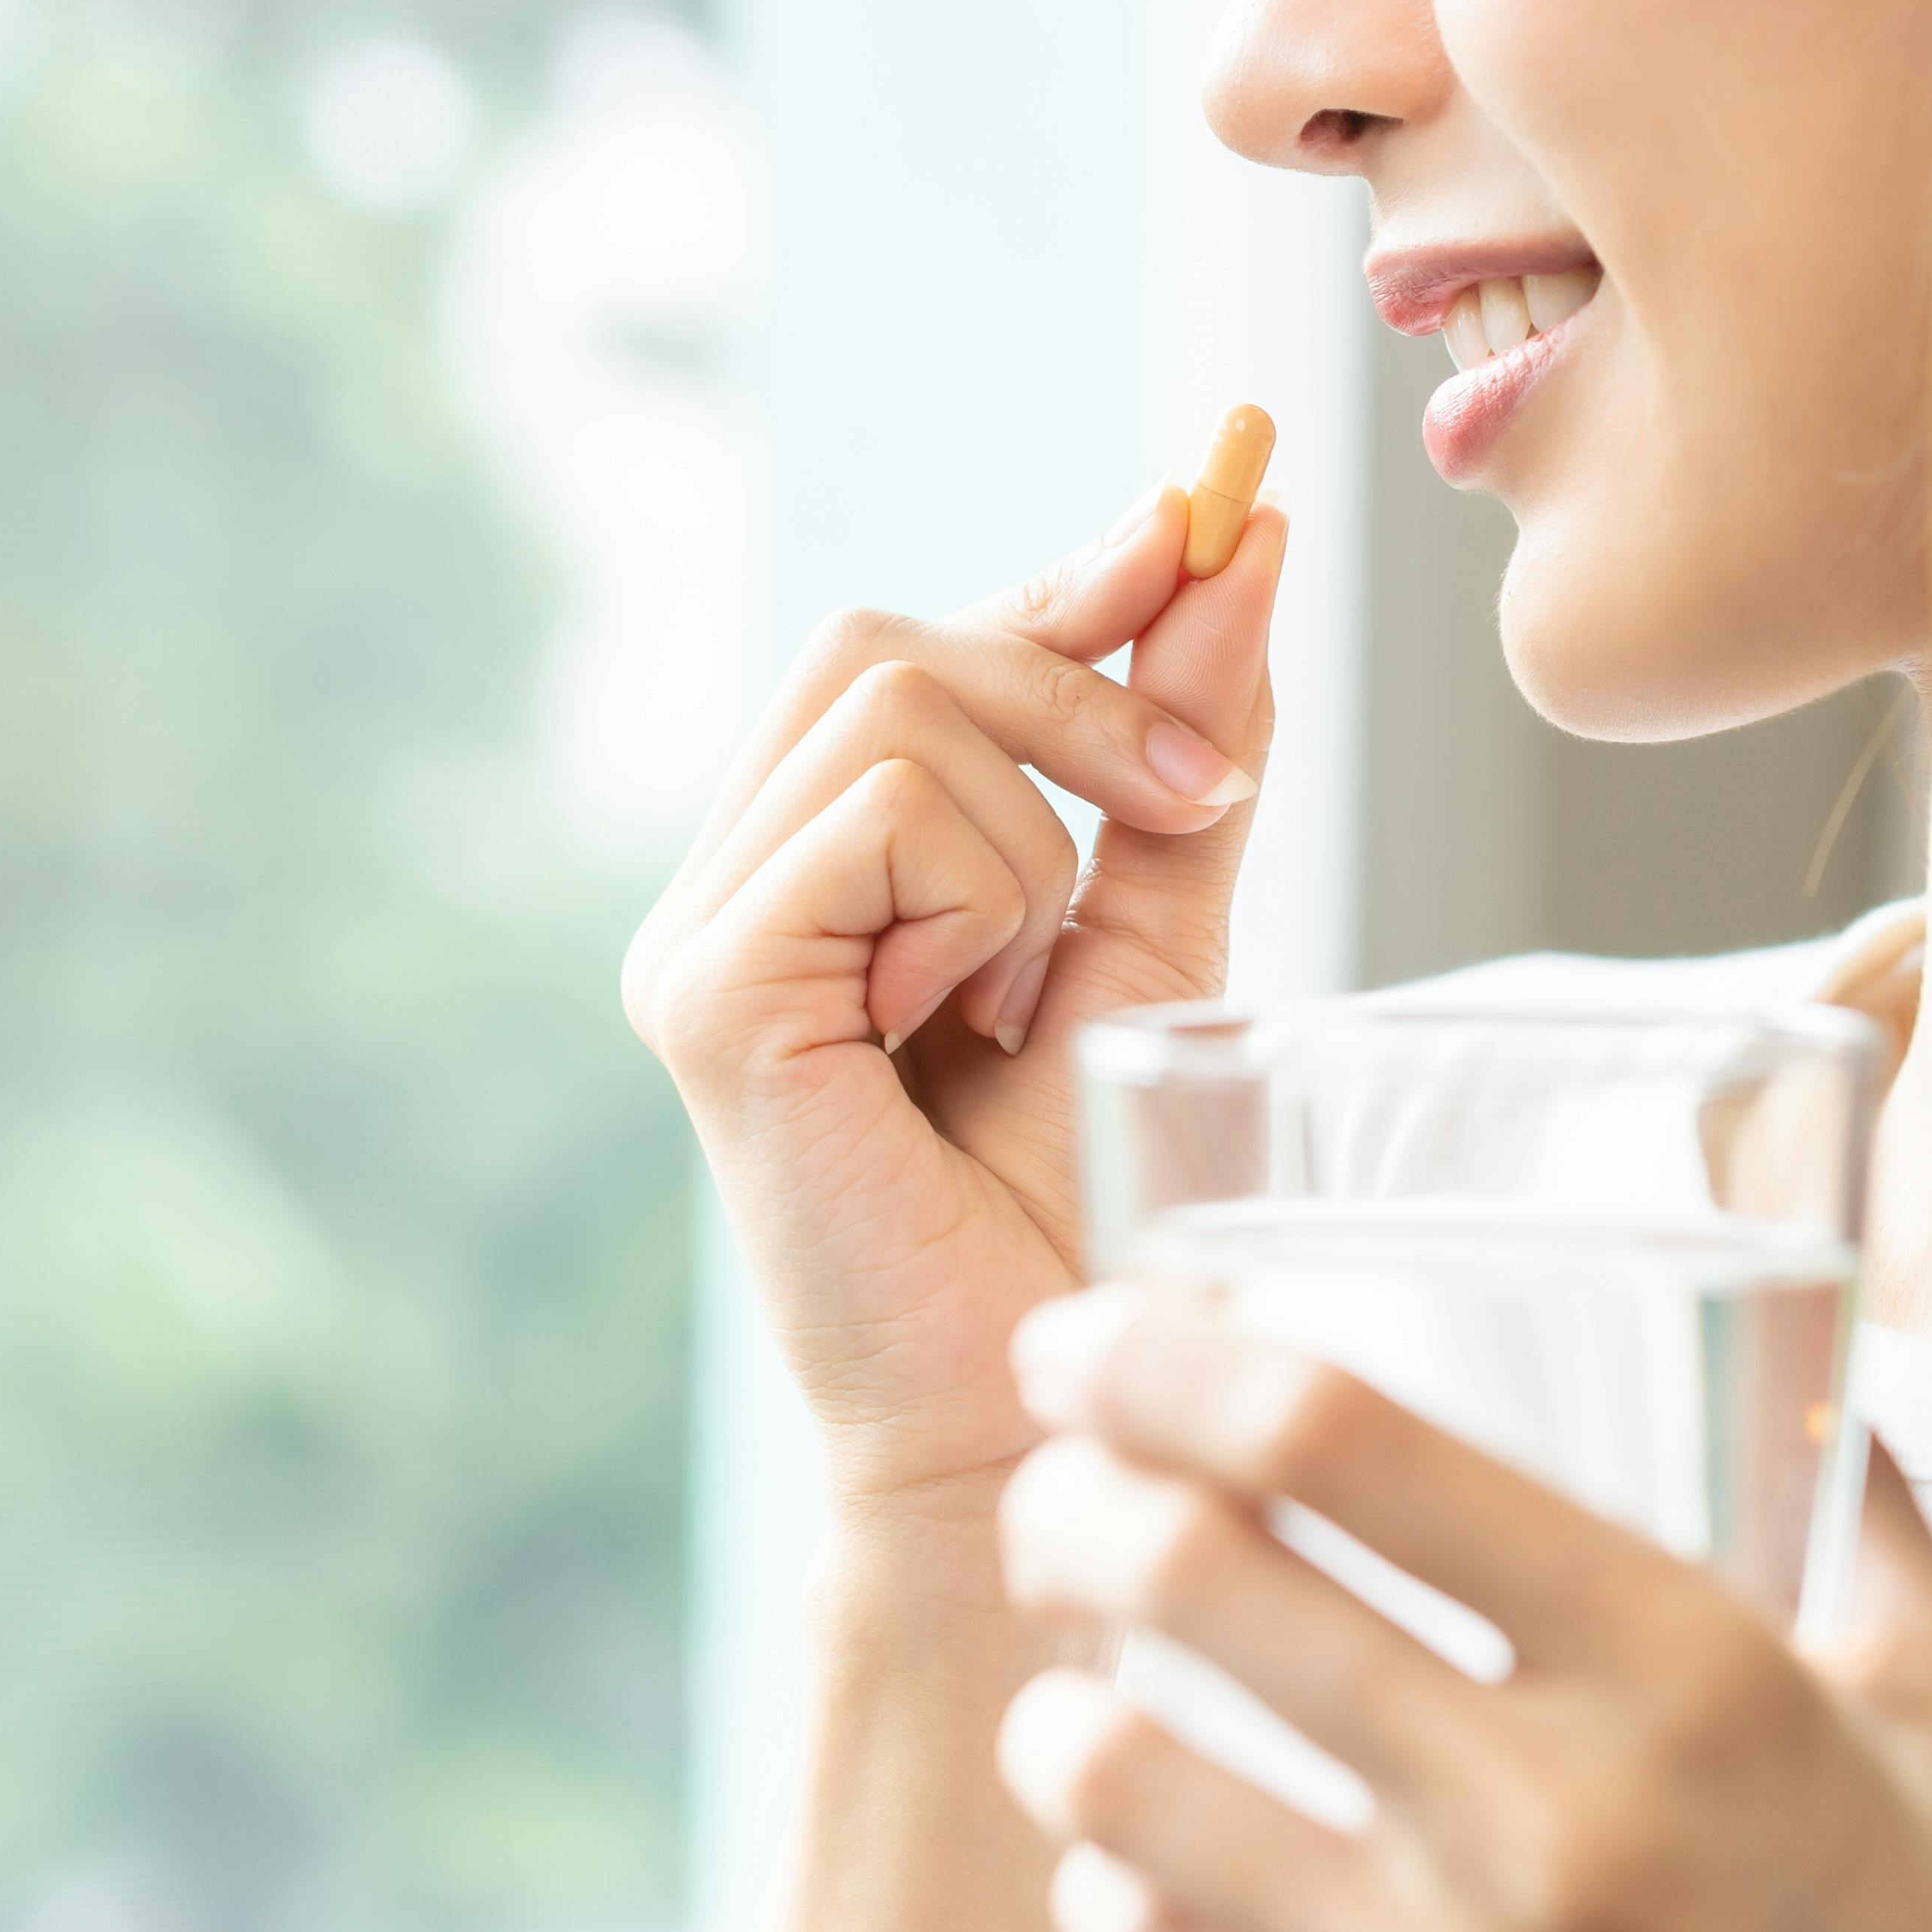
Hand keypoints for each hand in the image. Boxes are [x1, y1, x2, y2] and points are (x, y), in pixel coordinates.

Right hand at [622, 488, 1287, 1513]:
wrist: (1035, 1413)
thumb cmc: (1079, 1211)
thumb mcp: (1157, 944)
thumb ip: (1179, 763)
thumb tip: (1233, 541)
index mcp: (818, 864)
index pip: (917, 645)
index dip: (1062, 579)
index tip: (1203, 518)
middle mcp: (732, 878)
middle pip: (892, 636)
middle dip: (1080, 680)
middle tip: (1207, 790)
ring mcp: (698, 933)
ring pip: (901, 707)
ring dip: (1036, 839)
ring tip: (1020, 1002)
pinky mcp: (707, 993)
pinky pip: (879, 818)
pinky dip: (980, 902)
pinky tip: (964, 1029)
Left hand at [991, 1288, 1931, 1931]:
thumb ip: (1866, 1512)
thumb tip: (1809, 1361)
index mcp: (1684, 1663)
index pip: (1341, 1439)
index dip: (1165, 1356)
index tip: (1090, 1333)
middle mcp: (1546, 1818)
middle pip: (1187, 1576)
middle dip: (1065, 1499)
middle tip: (1057, 1490)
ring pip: (1117, 1781)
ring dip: (1057, 1709)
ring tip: (1076, 1684)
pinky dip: (1112, 1885)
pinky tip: (1139, 1853)